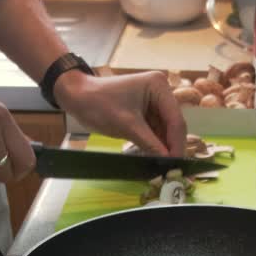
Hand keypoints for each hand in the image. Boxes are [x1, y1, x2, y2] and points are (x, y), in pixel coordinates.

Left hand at [54, 71, 187, 157]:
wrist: (77, 97)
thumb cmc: (99, 104)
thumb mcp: (127, 125)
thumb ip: (150, 144)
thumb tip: (168, 162)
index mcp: (158, 86)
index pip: (175, 119)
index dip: (177, 144)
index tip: (176, 165)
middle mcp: (161, 91)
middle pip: (173, 125)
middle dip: (172, 146)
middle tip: (172, 169)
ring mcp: (154, 102)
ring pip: (166, 130)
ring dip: (164, 148)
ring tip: (164, 167)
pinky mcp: (146, 112)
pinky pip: (156, 131)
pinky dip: (155, 144)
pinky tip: (155, 158)